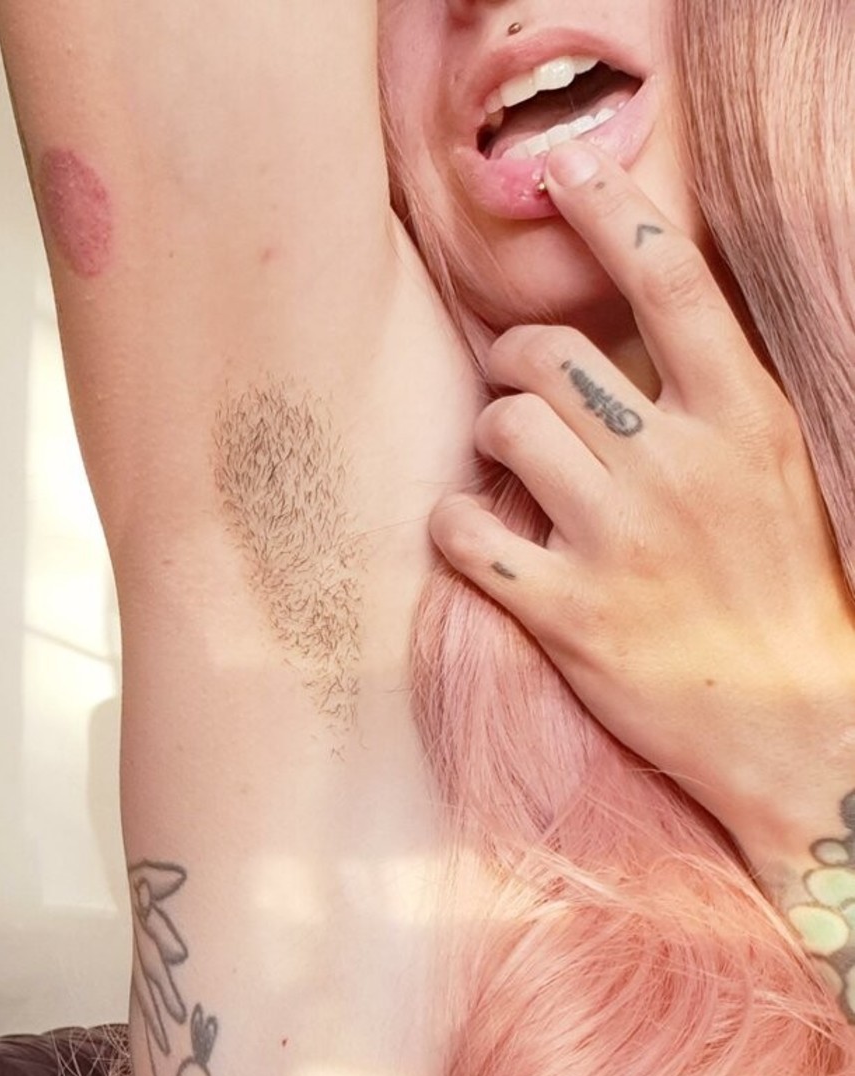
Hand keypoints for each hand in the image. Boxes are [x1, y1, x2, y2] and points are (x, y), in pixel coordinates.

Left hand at [429, 142, 854, 868]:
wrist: (795, 727)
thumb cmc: (787, 593)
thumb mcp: (780, 472)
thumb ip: (716, 398)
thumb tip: (633, 325)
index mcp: (745, 420)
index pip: (668, 278)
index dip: (608, 207)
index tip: (566, 174)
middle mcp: (678, 467)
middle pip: (547, 352)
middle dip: (517, 358)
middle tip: (524, 387)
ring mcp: (620, 542)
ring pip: (502, 427)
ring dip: (491, 433)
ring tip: (510, 463)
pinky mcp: (569, 616)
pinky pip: (464, 533)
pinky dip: (453, 523)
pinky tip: (472, 531)